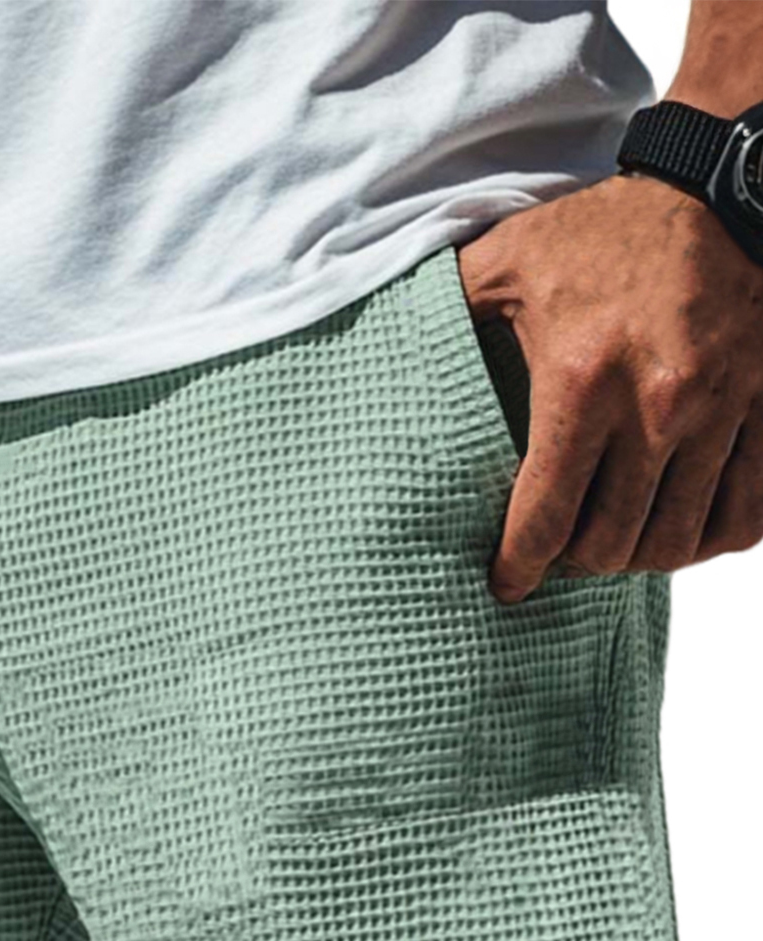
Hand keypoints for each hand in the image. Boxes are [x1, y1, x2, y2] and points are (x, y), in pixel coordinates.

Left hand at [456, 172, 762, 602]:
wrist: (721, 187)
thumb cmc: (604, 229)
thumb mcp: (508, 261)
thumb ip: (451, 311)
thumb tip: (384, 347)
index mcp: (581, 383)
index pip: (544, 518)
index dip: (519, 567)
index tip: (507, 584)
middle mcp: (656, 408)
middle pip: (612, 544)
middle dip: (577, 562)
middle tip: (561, 552)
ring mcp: (720, 413)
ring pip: (677, 541)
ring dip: (640, 557)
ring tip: (616, 544)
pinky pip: (747, 514)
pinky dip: (712, 537)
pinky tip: (683, 529)